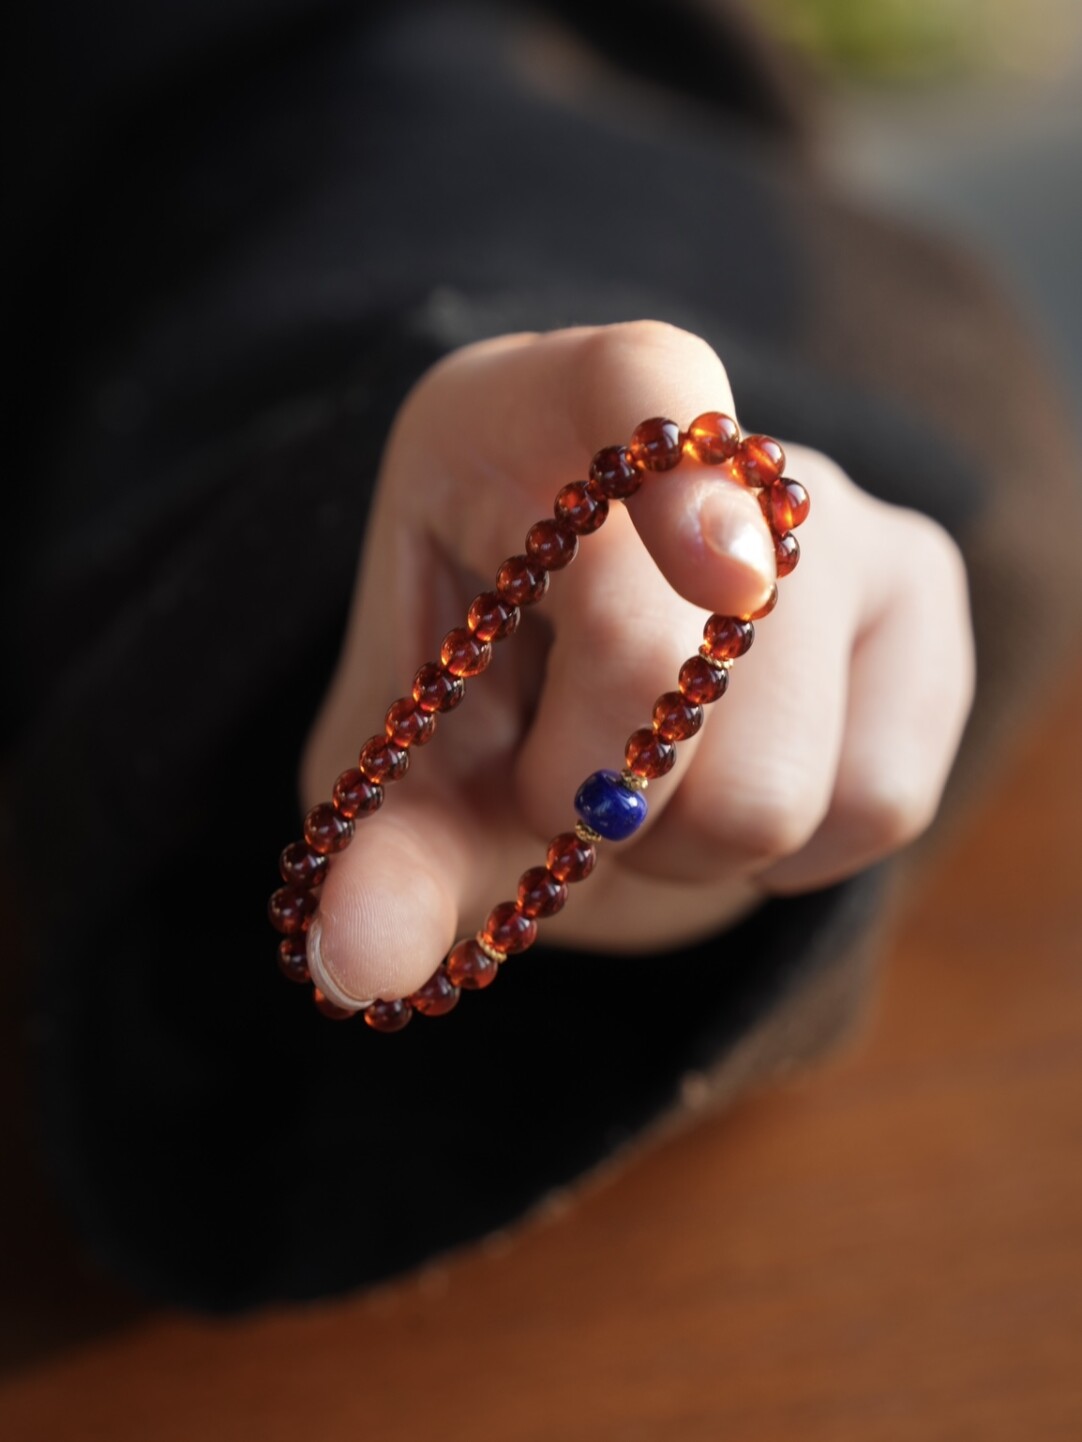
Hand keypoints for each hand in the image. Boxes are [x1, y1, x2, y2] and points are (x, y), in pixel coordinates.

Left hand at [300, 322, 973, 1007]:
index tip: (716, 576)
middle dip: (593, 796)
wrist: (599, 721)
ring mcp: (836, 518)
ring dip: (687, 846)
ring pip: (779, 780)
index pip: (636, 383)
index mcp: (530, 422)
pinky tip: (733, 789)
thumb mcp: (409, 774)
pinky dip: (790, 860)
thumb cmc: (486, 713)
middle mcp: (710, 448)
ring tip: (650, 790)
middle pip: (677, 662)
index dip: (679, 484)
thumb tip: (357, 964)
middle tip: (562, 790)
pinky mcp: (924, 601)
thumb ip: (386, 856)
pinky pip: (879, 801)